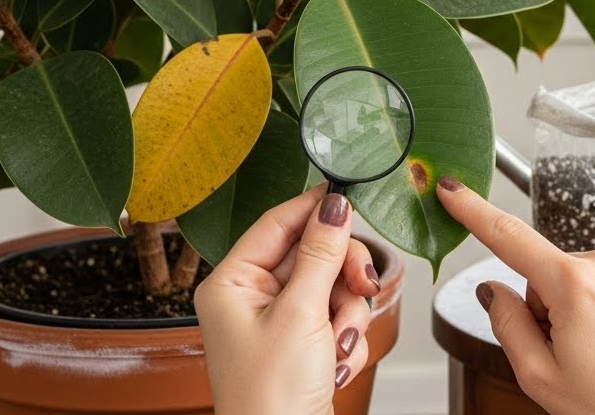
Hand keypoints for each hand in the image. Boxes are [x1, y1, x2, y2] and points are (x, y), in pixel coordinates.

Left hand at [194, 184, 381, 414]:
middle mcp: (252, 299)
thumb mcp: (300, 315)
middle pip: (313, 254)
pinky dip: (346, 339)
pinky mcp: (303, 345)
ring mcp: (279, 323)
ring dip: (347, 314)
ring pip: (333, 286)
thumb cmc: (270, 398)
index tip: (348, 199)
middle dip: (341, 276)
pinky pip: (338, 317)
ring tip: (339, 343)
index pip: (277, 224)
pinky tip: (337, 365)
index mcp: (233, 284)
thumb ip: (321, 254)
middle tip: (362, 285)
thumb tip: (334, 205)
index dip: (314, 209)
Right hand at [437, 176, 594, 414]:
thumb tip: (494, 289)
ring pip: (588, 273)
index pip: (509, 237)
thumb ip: (508, 325)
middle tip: (572, 349)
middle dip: (551, 303)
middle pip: (552, 270)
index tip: (450, 188)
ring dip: (587, 302)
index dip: (473, 210)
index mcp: (574, 286)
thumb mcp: (540, 376)